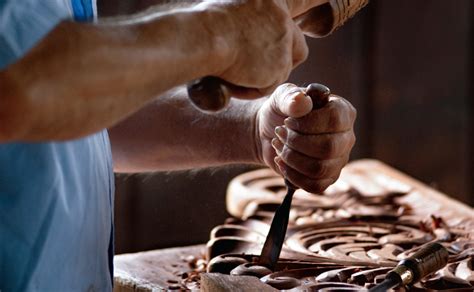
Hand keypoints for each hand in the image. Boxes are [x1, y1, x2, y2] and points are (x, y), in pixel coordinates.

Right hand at [198, 1, 323, 97]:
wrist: (204, 37)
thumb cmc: (202, 27)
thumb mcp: (228, 11)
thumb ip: (246, 20)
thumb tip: (249, 39)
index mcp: (270, 1)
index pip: (299, 6)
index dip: (306, 15)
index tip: (316, 16)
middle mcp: (282, 17)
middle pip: (298, 47)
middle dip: (283, 63)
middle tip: (258, 69)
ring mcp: (284, 39)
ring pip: (280, 71)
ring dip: (260, 78)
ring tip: (232, 71)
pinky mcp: (281, 63)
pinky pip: (267, 86)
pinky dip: (251, 88)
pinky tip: (234, 78)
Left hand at [255, 83, 355, 192]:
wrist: (269, 132)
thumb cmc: (281, 110)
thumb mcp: (281, 97)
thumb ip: (290, 97)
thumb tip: (302, 102)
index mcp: (342, 112)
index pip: (334, 120)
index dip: (307, 123)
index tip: (287, 121)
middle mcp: (346, 137)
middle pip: (328, 148)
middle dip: (296, 142)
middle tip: (279, 133)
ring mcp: (339, 160)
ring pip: (320, 169)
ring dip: (291, 158)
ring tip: (279, 146)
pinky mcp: (327, 178)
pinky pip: (314, 186)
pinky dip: (292, 175)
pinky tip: (281, 162)